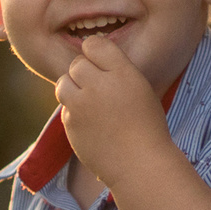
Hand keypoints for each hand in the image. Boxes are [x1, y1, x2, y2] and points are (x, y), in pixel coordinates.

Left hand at [54, 36, 171, 190]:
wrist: (140, 165)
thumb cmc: (147, 127)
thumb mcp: (140, 89)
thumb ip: (116, 71)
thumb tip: (91, 58)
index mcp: (123, 72)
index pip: (94, 44)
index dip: (95, 52)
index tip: (99, 62)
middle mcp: (99, 85)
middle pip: (77, 64)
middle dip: (84, 72)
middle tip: (98, 87)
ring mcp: (82, 105)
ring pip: (63, 83)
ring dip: (73, 88)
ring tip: (89, 102)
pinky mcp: (70, 124)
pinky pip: (65, 109)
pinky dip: (74, 113)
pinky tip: (92, 124)